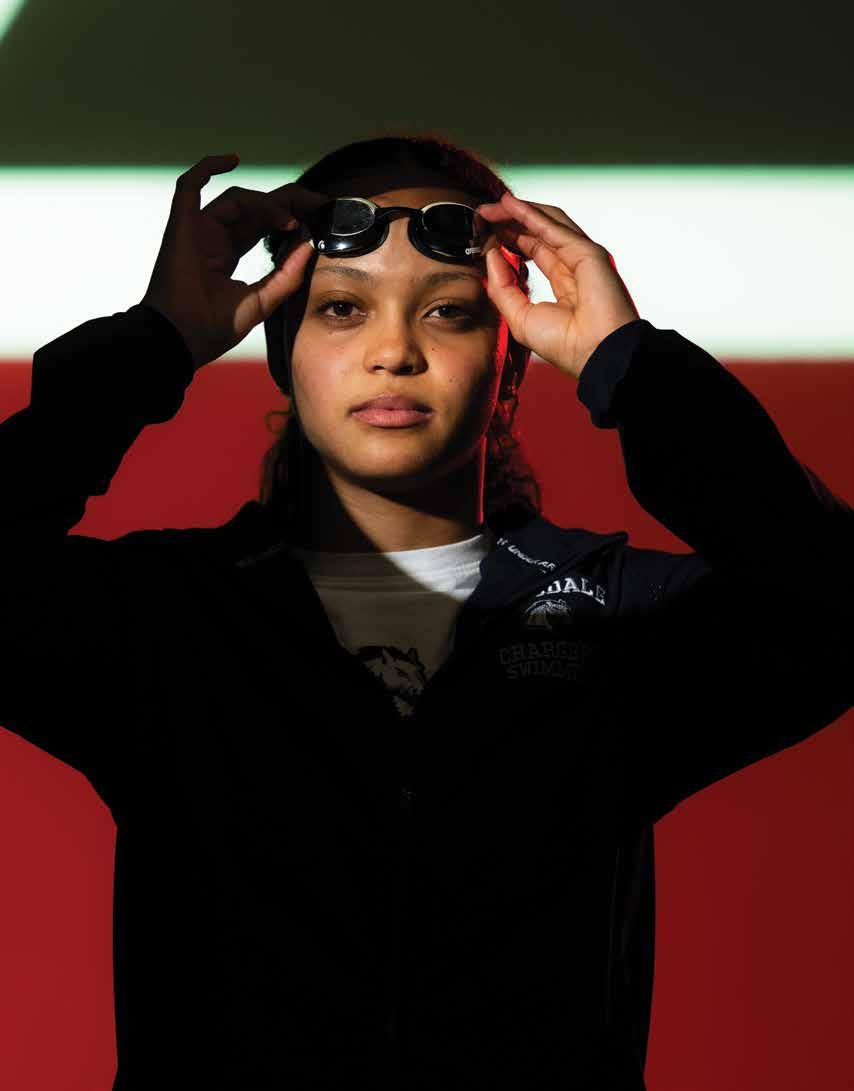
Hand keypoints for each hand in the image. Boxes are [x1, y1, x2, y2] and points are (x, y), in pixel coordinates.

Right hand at [140, 153, 326, 368]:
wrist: (182, 338)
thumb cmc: (213, 327)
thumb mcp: (262, 300)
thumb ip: (287, 274)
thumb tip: (310, 245)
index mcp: (228, 254)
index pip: (264, 225)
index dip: (292, 217)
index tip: (321, 215)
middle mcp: (214, 238)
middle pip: (256, 208)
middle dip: (290, 202)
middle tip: (320, 203)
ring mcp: (197, 229)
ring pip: (238, 199)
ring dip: (268, 204)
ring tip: (290, 221)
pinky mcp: (182, 224)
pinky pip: (190, 184)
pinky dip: (208, 167)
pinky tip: (233, 160)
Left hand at [476, 191, 640, 380]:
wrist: (595, 354)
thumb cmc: (566, 345)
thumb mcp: (520, 317)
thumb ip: (503, 287)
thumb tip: (490, 257)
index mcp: (563, 284)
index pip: (533, 250)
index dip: (509, 239)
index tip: (486, 233)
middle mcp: (573, 266)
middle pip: (538, 233)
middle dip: (510, 221)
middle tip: (483, 214)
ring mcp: (582, 256)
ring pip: (546, 223)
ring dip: (517, 212)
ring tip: (491, 206)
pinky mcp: (587, 252)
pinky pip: (553, 227)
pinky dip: (529, 214)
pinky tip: (508, 205)